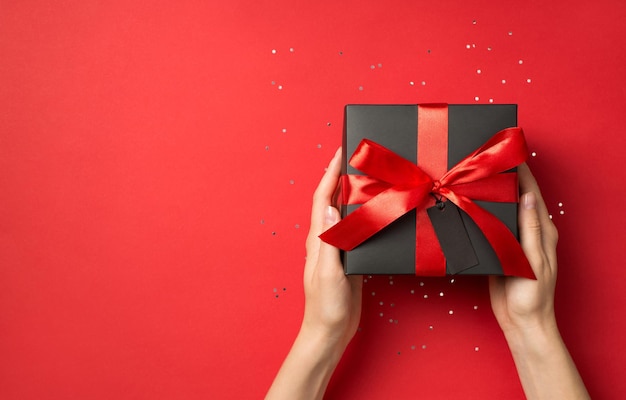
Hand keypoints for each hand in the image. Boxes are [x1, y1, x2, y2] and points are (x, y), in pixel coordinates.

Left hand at [266, 148, 361, 399]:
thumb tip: (331, 209)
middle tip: (356, 158)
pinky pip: (356, 230)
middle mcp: (326, 240)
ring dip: (352, 194)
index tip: (339, 152)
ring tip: (368, 177)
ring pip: (345, 214)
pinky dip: (363, 215)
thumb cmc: (325, 305)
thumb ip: (330, 242)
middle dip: (341, 177)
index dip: (329, 174)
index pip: (322, 199)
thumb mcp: (328, 273)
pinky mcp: (350, 259)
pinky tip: (375, 212)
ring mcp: (338, 249)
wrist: (330, 331)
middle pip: (332, 201)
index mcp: (318, 239)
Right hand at [489, 162, 558, 333]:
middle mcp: (528, 231)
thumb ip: (531, 229)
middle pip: (515, 198)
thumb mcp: (534, 260)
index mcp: (543, 230)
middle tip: (483, 162)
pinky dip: (480, 213)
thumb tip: (528, 196)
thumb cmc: (533, 295)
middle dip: (502, 178)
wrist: (520, 321)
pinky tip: (467, 206)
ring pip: (499, 210)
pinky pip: (489, 226)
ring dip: (488, 195)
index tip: (507, 153)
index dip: (522, 172)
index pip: (532, 193)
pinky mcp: (498, 249)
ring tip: (472, 178)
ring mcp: (512, 240)